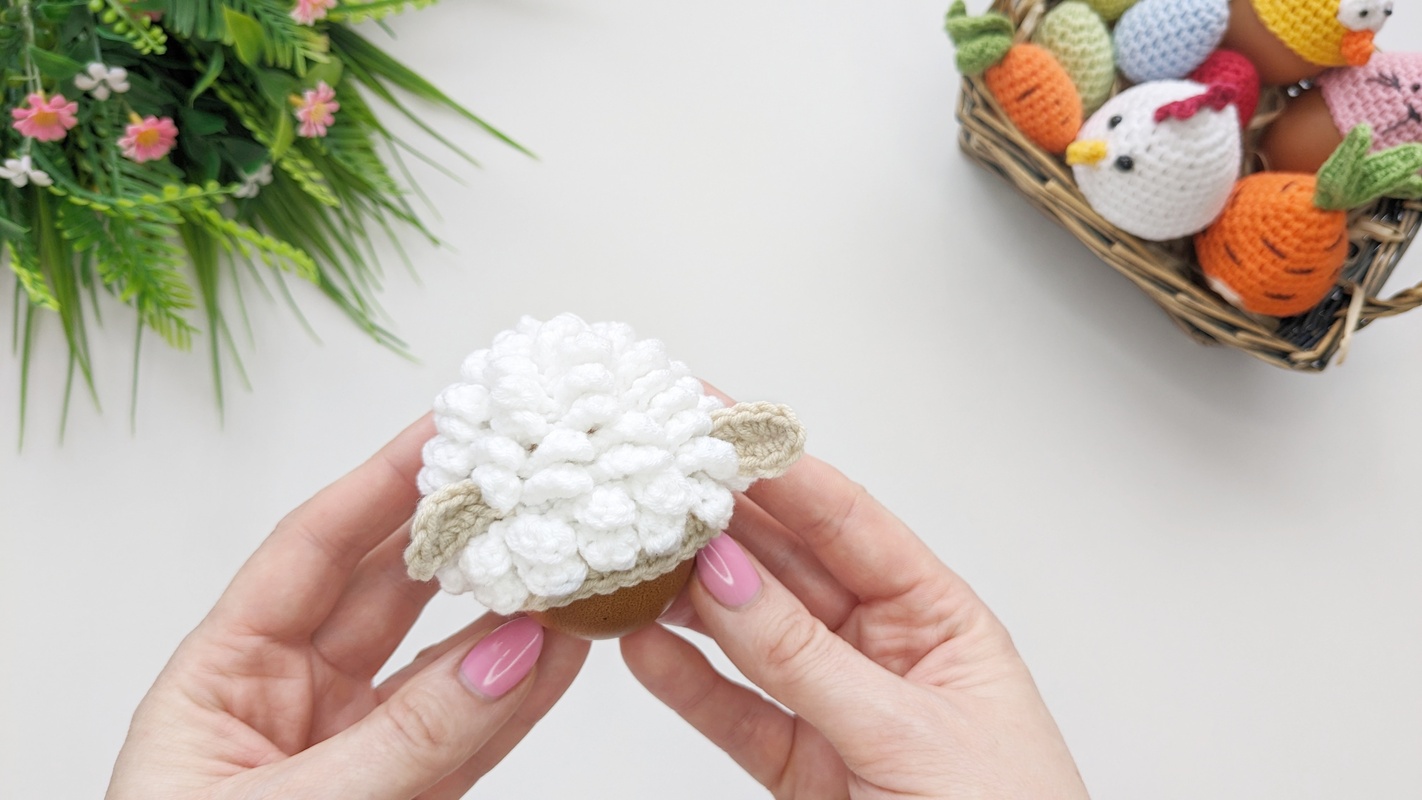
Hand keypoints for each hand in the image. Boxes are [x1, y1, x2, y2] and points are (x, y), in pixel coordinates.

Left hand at [106, 416, 589, 799]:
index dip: (382, 487)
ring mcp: (357, 752)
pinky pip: (475, 731)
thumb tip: (512, 653)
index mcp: (222, 681)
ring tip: (569, 550)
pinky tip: (571, 645)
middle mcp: (291, 703)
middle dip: (457, 532)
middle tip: (525, 474)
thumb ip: (406, 741)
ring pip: (446, 661)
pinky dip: (526, 693)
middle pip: (387, 592)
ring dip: (509, 607)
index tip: (448, 433)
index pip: (312, 553)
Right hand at [622, 453, 1089, 798]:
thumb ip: (807, 659)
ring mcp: (838, 705)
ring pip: (751, 635)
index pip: (847, 522)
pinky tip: (643, 645)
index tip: (717, 427)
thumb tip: (728, 579)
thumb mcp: (908, 732)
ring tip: (633, 556)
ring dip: (690, 599)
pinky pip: (733, 710)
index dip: (780, 470)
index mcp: (938, 616)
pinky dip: (686, 681)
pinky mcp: (801, 765)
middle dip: (721, 524)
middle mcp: (884, 649)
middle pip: (788, 569)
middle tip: (654, 480)